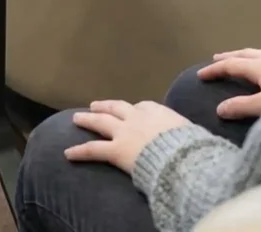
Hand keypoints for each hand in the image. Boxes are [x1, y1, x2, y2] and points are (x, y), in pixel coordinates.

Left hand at [65, 100, 190, 173]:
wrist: (180, 155)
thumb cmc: (190, 145)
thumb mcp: (191, 132)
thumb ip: (185, 132)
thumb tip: (193, 138)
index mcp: (157, 112)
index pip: (143, 107)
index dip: (134, 109)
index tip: (132, 111)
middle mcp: (137, 118)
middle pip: (117, 108)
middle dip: (106, 106)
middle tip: (95, 105)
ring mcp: (124, 132)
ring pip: (101, 122)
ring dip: (88, 119)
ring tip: (76, 117)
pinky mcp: (115, 150)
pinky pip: (94, 149)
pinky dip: (79, 151)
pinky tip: (67, 153)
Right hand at [198, 48, 260, 119]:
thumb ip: (242, 106)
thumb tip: (219, 109)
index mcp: (259, 66)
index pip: (231, 65)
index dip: (214, 69)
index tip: (200, 74)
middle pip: (243, 54)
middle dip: (228, 57)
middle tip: (215, 58)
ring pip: (257, 53)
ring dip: (243, 56)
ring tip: (238, 59)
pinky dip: (257, 58)